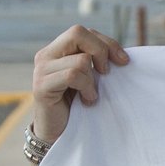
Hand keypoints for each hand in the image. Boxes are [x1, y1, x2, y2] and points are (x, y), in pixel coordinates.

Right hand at [31, 25, 128, 145]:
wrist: (58, 133)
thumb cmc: (78, 105)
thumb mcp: (90, 77)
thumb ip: (96, 61)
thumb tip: (122, 54)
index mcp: (57, 50)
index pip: (83, 32)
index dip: (107, 42)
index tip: (124, 61)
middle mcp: (46, 55)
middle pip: (77, 32)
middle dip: (101, 51)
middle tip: (106, 72)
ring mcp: (41, 69)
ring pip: (80, 59)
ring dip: (93, 80)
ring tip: (91, 95)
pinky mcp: (41, 86)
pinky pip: (73, 76)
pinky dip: (87, 88)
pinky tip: (87, 101)